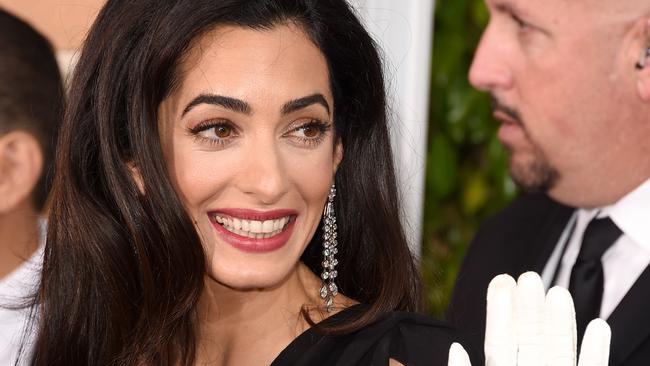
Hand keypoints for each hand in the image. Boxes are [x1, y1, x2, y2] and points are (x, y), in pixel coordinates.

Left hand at [447, 272, 610, 365]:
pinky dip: (595, 352)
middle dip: (529, 307)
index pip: (499, 341)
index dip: (500, 310)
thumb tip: (455, 348)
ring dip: (560, 321)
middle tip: (529, 275)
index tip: (502, 279)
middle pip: (529, 338)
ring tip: (558, 291)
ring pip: (559, 349)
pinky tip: (599, 325)